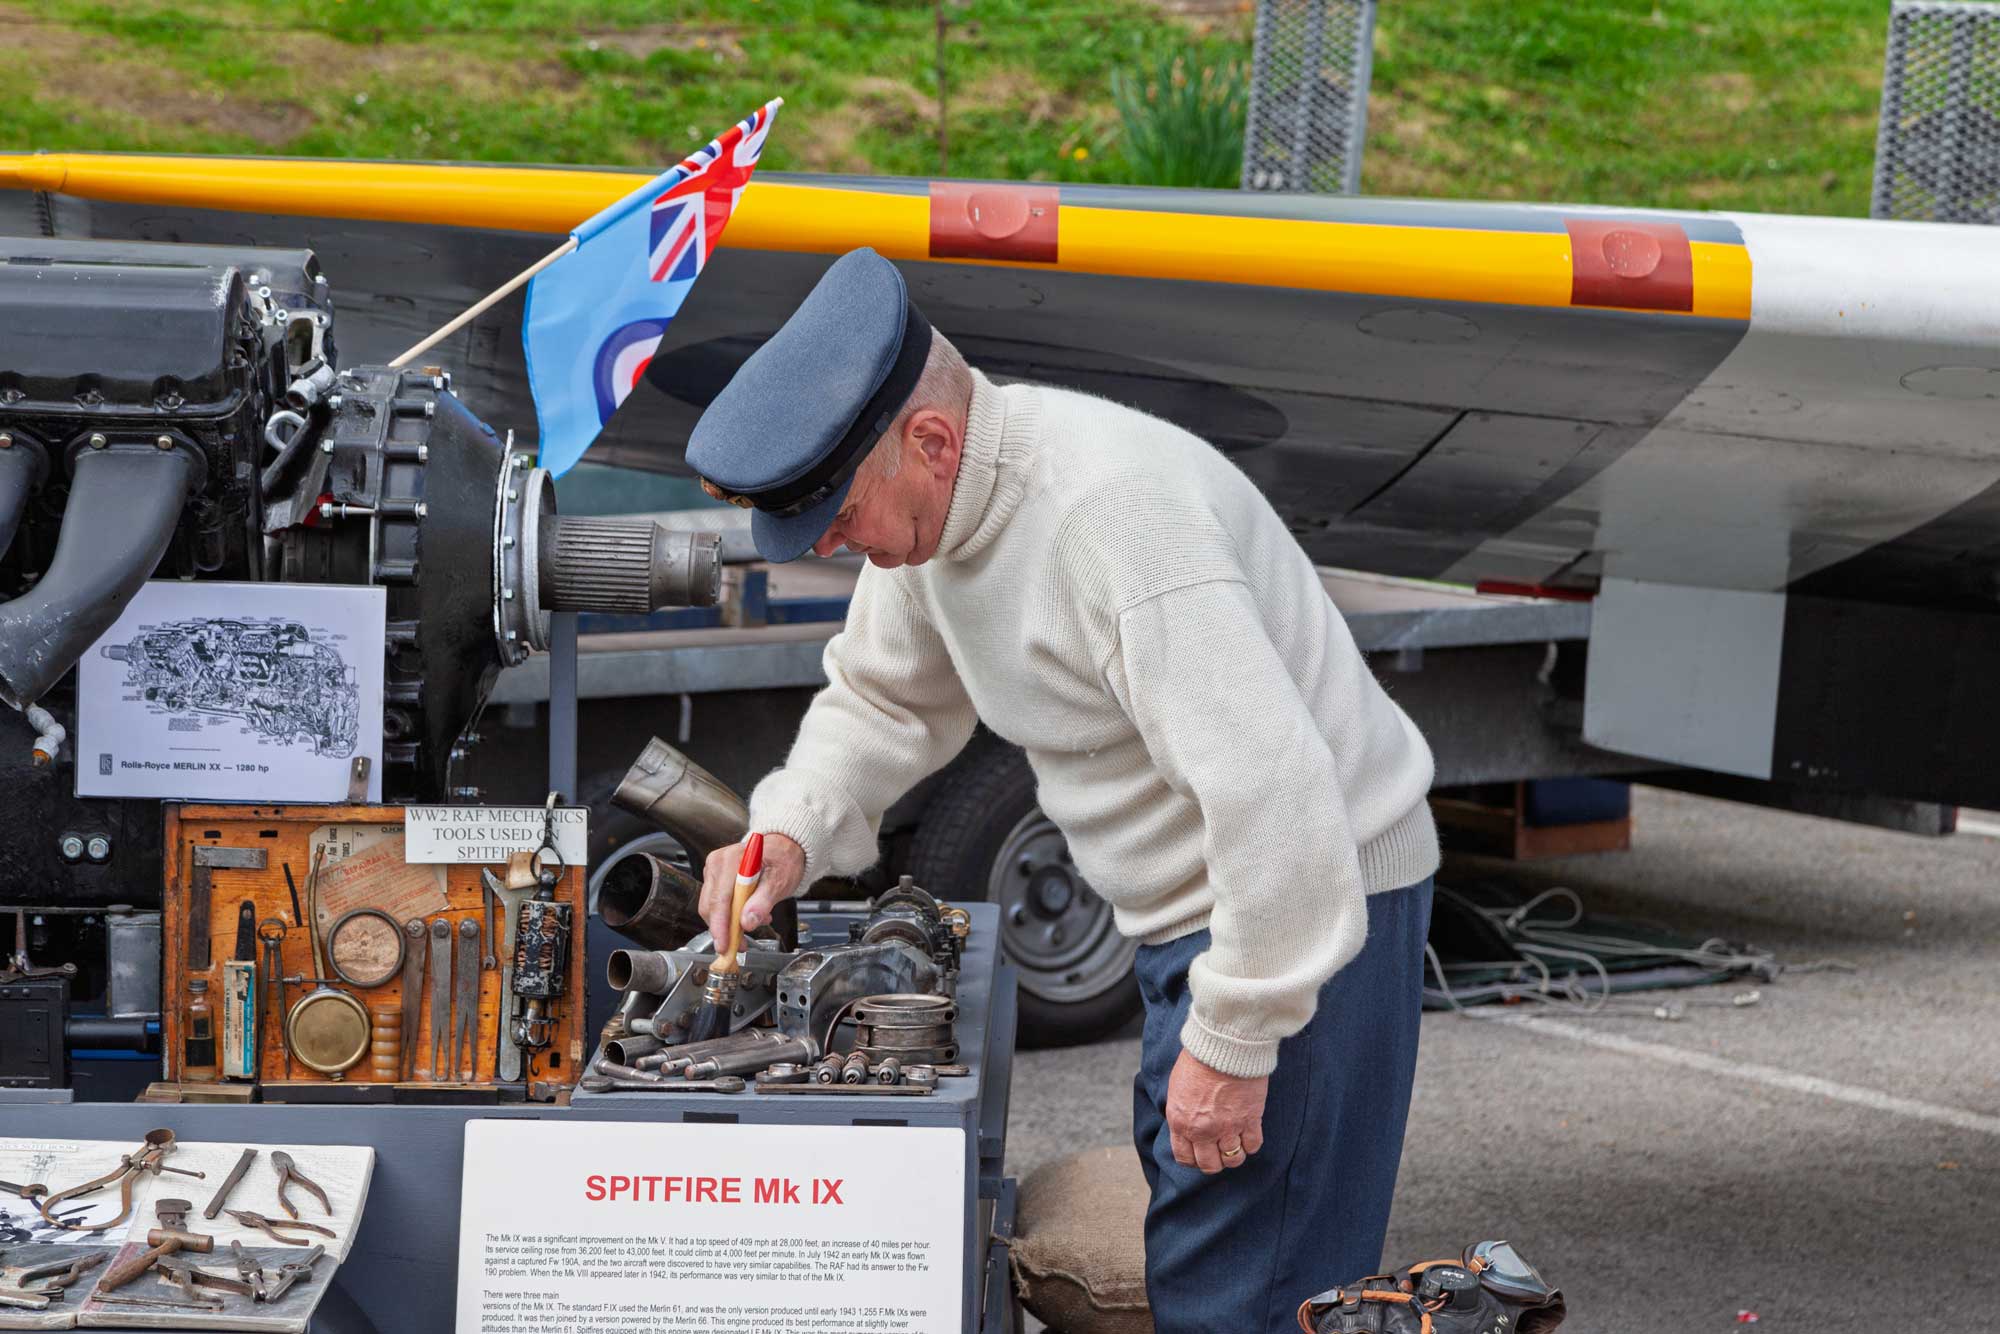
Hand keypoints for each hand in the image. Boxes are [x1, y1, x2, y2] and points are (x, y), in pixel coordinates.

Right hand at [700, 834, 805, 947]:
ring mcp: (715, 870)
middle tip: (739, 945)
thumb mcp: (780, 880)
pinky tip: (747, 916)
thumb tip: (747, 921)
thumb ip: (763, 901)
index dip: (720, 926)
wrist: (784, 848)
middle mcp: (718, 863)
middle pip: (711, 905)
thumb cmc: (783, 859)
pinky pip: (717, 903)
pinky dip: (731, 915)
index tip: (724, 945)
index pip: (720, 899)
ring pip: (712, 907)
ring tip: (751, 926)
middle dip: (724, 930)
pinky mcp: (716, 878)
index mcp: (732, 860)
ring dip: (728, 924)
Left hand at [1166, 1049, 1267, 1173]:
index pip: (1184, 1157)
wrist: (1223, 1046)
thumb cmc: (1197, 1061)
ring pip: (1233, 1159)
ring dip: (1234, 1154)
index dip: (1193, 1160)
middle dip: (1214, 1161)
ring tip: (1235, 1143)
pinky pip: (1253, 1145)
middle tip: (1218, 1151)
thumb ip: (1180, 1113)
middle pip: (1210, 1165)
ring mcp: (1227, 1128)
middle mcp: (1203, 1131)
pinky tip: (1249, 1134)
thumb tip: (1186, 1125)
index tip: (1199, 1154)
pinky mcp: (1250, 1120)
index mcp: (1180, 1122)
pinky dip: (1251, 1144)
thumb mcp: (1177, 1089)